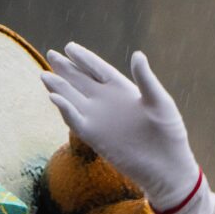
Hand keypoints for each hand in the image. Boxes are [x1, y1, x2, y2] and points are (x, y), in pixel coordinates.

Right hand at [40, 43, 199, 210]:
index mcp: (124, 90)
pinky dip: (64, 110)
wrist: (167, 167)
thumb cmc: (169, 133)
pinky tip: (54, 98)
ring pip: (73, 99)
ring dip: (59, 88)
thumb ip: (146, 79)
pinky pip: (75, 121)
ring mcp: (99, 119)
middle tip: (52, 54)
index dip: (85, 58)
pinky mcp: (94, 136)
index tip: (69, 46)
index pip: (99, 69)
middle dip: (66, 68)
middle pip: (81, 81)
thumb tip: (137, 54)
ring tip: (45, 75)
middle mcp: (108, 102)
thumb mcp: (160, 102)